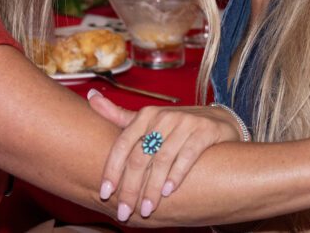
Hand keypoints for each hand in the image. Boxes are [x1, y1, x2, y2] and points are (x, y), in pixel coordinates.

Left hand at [87, 90, 241, 220]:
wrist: (218, 120)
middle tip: (125, 211)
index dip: (112, 169)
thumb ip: (118, 115)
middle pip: (140, 156)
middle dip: (130, 187)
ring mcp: (185, 123)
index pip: (122, 144)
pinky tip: (169, 192)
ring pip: (162, 159)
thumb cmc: (175, 126)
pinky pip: (188, 155)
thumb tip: (90, 96)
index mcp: (145, 115)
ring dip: (152, 187)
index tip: (105, 193)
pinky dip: (177, 175)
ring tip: (146, 208)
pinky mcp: (205, 131)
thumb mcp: (147, 120)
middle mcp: (163, 117)